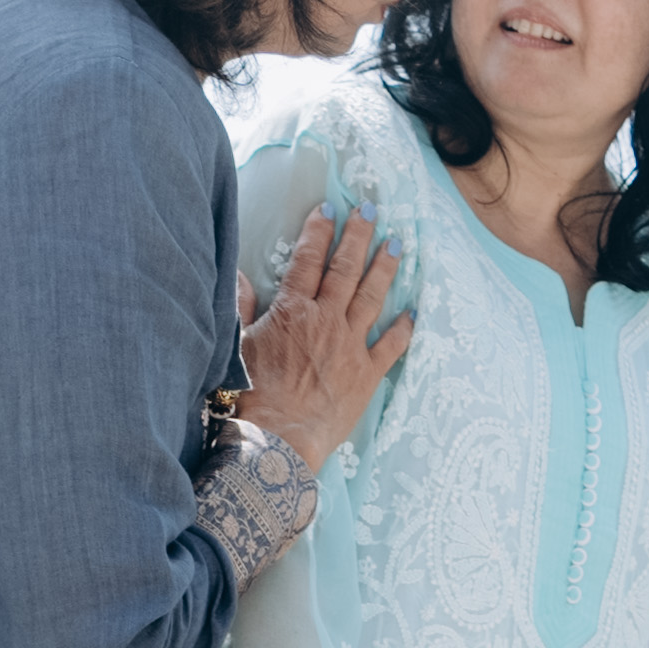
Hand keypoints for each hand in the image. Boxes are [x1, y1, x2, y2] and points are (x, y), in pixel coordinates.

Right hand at [235, 207, 410, 469]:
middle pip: (345, 269)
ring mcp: (350, 346)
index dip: (319, 230)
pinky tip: (413, 311)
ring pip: (372, 297)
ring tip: (397, 244)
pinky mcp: (366, 375)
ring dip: (385, 268)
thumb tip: (237, 276)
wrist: (277, 440)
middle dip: (358, 235)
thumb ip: (240, 308)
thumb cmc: (251, 396)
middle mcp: (326, 320)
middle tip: (371, 210)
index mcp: (293, 310)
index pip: (308, 259)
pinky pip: (391, 346)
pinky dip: (404, 328)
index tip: (330, 207)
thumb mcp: (235, 346)